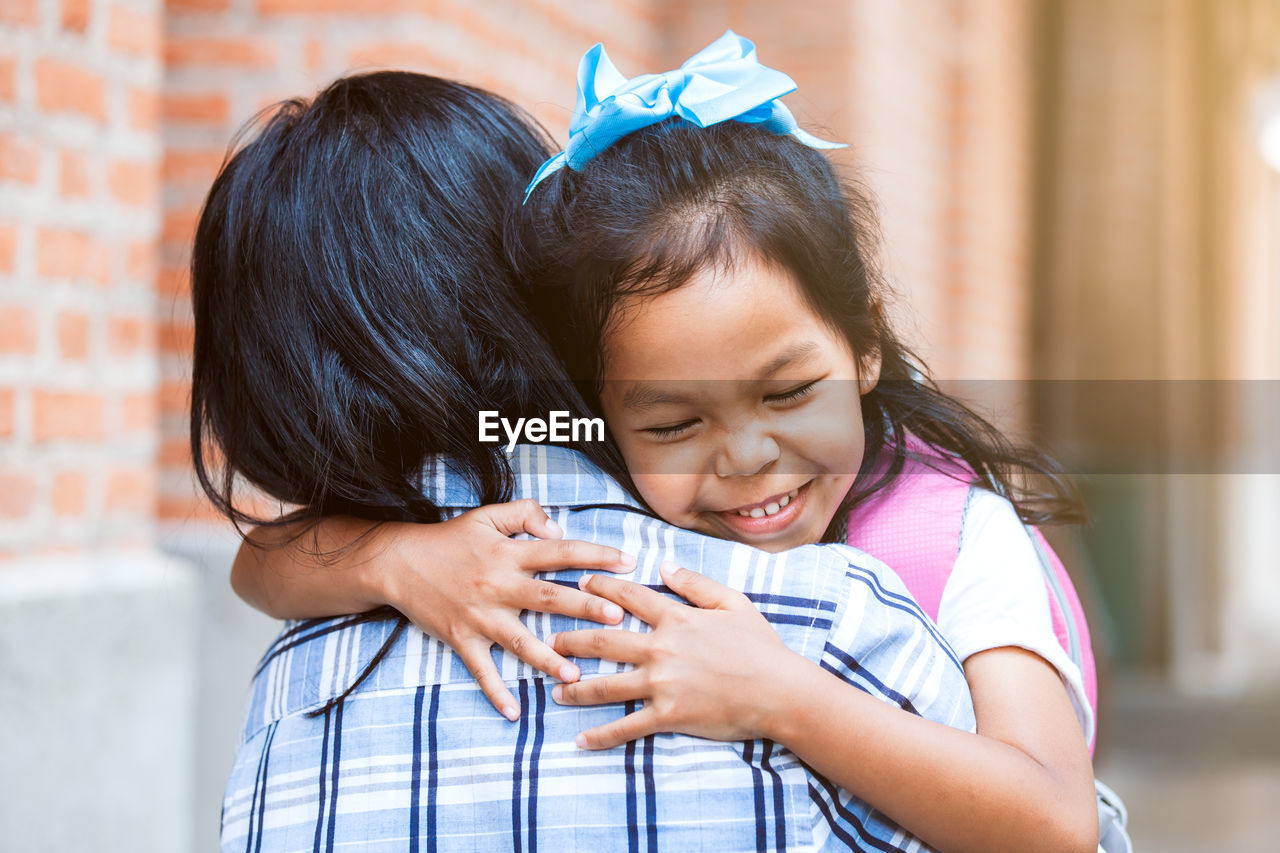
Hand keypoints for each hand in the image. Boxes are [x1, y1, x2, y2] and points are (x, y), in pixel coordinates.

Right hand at [381, 498, 635, 720]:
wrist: (399, 563)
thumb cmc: (450, 539)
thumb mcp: (487, 516)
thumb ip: (526, 514)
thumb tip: (559, 528)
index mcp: (509, 554)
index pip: (560, 552)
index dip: (595, 555)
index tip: (628, 562)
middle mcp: (498, 586)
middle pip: (548, 597)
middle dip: (584, 607)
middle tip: (618, 617)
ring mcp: (480, 616)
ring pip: (519, 641)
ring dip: (548, 659)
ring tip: (575, 674)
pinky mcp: (461, 638)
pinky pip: (481, 669)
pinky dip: (495, 692)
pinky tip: (514, 712)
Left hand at [548, 561, 801, 748]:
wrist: (781, 692)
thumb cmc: (761, 647)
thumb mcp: (733, 604)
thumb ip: (696, 584)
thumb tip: (664, 566)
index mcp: (676, 619)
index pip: (629, 598)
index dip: (601, 588)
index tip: (579, 584)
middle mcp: (662, 649)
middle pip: (603, 641)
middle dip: (571, 639)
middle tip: (550, 640)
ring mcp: (662, 684)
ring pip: (606, 685)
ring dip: (576, 688)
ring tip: (555, 690)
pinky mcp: (669, 716)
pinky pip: (627, 727)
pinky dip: (601, 736)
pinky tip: (581, 741)